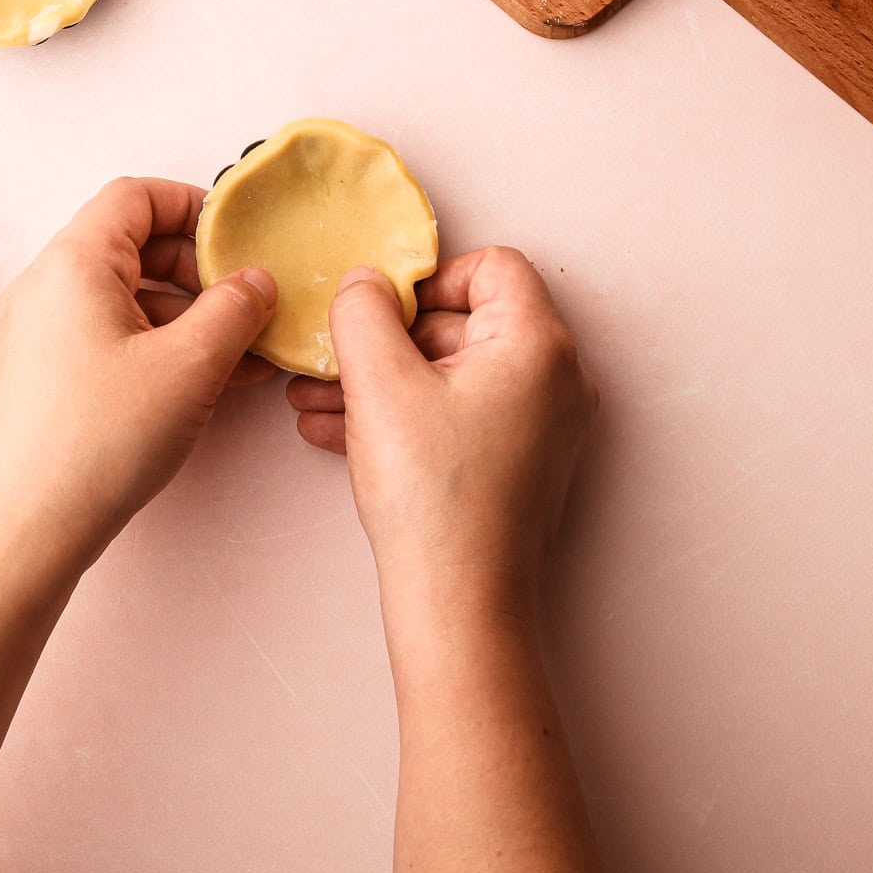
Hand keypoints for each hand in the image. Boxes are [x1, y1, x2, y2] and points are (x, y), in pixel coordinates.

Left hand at [0, 178, 276, 588]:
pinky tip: (211, 379)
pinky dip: (162, 346)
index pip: (136, 196)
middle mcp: (50, 287)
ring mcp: (44, 333)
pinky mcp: (49, 376)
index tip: (239, 236)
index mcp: (75, 263)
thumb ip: (234, 309)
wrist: (25, 531)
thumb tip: (256, 281)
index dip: (193, 205)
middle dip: (199, 269)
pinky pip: (114, 337)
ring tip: (244, 350)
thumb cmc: (98, 441)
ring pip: (129, 297)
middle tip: (248, 301)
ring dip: (189, 314)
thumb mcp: (189, 365)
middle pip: (135, 246)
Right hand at [286, 248, 596, 621]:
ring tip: (317, 401)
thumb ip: (364, 311)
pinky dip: (405, 416)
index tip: (382, 311)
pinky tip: (337, 432)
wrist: (458, 605)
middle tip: (333, 361)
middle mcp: (555, 380)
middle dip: (388, 341)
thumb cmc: (433, 496)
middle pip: (465, 323)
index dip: (430, 279)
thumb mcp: (380, 383)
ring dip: (383, 381)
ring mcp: (541, 426)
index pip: (492, 267)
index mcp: (538, 345)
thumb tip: (365, 282)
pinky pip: (458, 415)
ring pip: (452, 375)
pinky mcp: (518, 463)